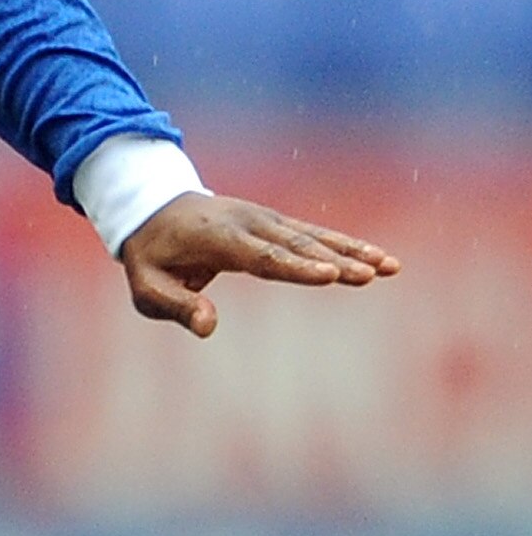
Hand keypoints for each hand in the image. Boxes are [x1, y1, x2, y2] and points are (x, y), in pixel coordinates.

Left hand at [121, 193, 399, 339]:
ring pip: (313, 237)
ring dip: (352, 251)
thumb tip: (209, 327)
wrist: (153, 207)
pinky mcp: (276, 223)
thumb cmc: (151, 255)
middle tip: (369, 275)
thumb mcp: (146, 285)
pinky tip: (379, 259)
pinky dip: (346, 245)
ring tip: (389, 267)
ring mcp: (265, 219)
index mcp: (218, 239)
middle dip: (335, 261)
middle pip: (298, 246)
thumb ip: (174, 306)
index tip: (331, 274)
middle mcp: (248, 223)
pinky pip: (315, 234)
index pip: (263, 256)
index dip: (298, 267)